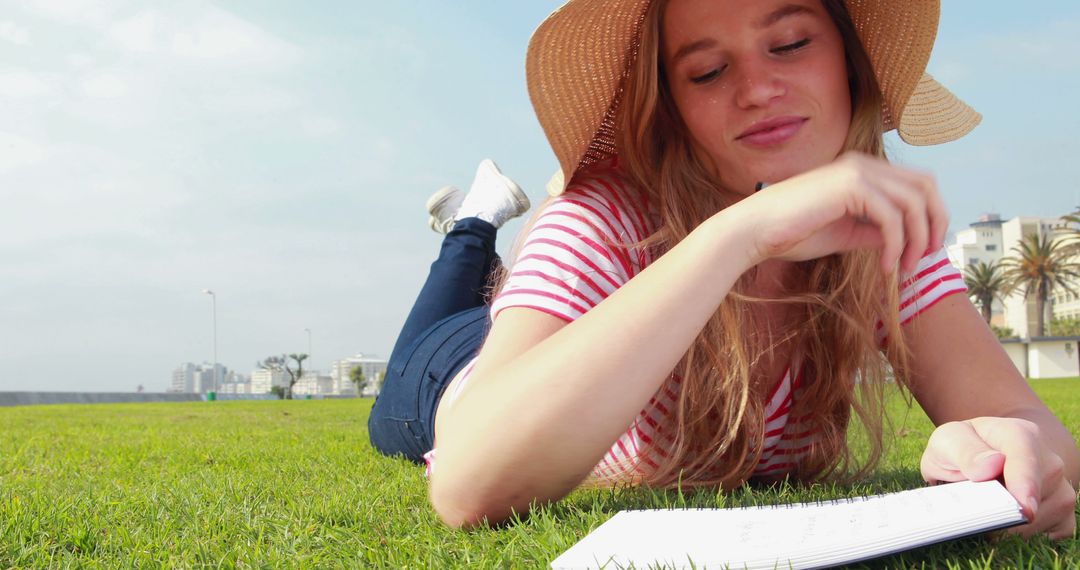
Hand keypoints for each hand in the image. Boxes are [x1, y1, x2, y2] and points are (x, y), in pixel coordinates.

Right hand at [734, 151, 947, 273]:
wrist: (754, 231)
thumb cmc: (790, 233)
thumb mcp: (845, 234)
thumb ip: (874, 231)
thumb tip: (905, 239)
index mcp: (860, 170)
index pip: (916, 183)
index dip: (931, 214)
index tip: (926, 248)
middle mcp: (862, 164)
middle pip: (926, 185)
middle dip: (935, 222)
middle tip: (928, 257)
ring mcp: (856, 171)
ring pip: (913, 202)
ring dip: (917, 239)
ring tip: (906, 267)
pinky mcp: (849, 186)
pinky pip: (891, 217)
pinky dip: (896, 245)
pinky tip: (885, 266)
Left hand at [920, 417, 1077, 539]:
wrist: (977, 454)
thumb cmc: (962, 447)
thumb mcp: (949, 440)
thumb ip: (964, 450)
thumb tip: (991, 464)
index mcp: (1020, 435)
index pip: (1027, 460)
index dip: (1025, 484)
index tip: (1024, 508)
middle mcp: (1049, 462)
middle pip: (1033, 498)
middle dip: (1000, 510)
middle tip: (973, 505)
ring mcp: (1061, 488)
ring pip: (1039, 521)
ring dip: (1007, 525)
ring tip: (987, 508)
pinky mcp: (1064, 513)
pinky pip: (1050, 534)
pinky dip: (1023, 536)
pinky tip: (1005, 523)